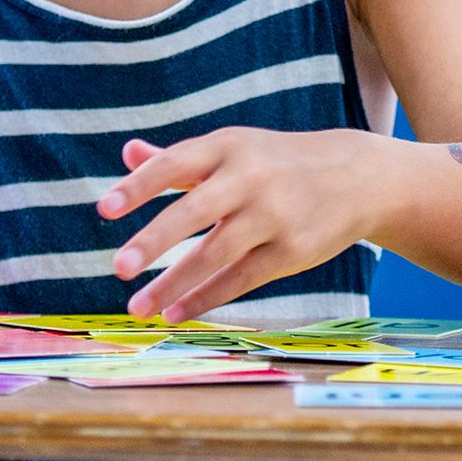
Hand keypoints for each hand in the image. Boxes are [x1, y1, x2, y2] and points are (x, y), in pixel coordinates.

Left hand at [95, 127, 387, 321]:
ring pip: (216, 254)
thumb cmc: (278, 163)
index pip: (175, 164)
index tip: (104, 210)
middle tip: (118, 267)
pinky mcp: (292, 251)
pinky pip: (241, 279)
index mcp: (229, 146)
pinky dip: (206, 298)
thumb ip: (178, 158)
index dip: (139, 186)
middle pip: (195, 210)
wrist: (358, 177)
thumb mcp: (233, 149)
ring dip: (174, 284)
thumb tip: (126, 154)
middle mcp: (250, 178)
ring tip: (137, 307)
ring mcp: (274, 216)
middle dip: (155, 240)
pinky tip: (175, 313)